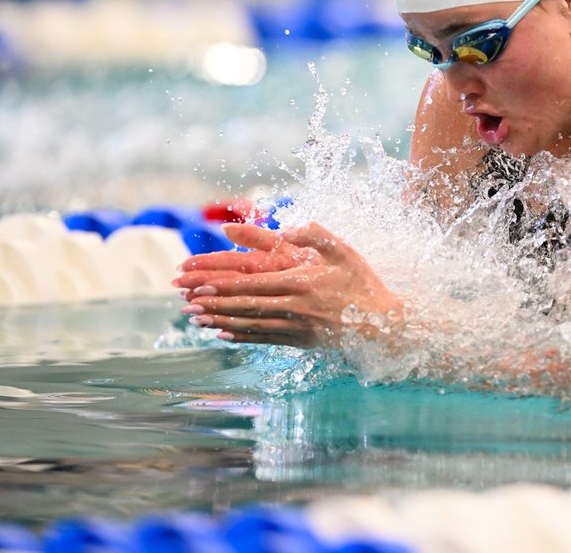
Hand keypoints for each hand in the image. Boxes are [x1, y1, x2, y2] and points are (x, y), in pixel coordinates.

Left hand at [174, 222, 401, 347]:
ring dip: (219, 320)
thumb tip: (285, 227)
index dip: (223, 285)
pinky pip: (264, 339)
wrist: (384, 325)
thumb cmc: (363, 284)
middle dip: (213, 302)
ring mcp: (297, 328)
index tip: (199, 283)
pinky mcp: (300, 342)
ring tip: (195, 318)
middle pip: (245, 304)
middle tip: (186, 301)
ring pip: (250, 324)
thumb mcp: (344, 251)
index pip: (253, 283)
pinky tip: (223, 334)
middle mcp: (295, 307)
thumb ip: (315, 235)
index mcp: (303, 282)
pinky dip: (240, 337)